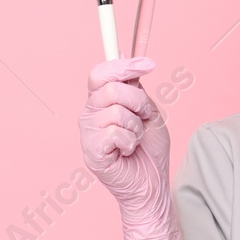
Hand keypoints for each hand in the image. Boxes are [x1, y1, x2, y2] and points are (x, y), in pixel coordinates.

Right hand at [78, 55, 184, 239]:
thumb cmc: (148, 149)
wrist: (151, 183)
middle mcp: (89, 114)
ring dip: (135, 127)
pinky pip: (114, 133)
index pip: (101, 73)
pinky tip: (126, 152)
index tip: (149, 64)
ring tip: (134, 140)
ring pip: (116, 111)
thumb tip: (127, 56)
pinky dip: (129, 142)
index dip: (123, 65)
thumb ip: (135, 88)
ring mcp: (87, 133)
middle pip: (112, 88)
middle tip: (143, 119)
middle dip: (138, 102)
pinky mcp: (91, 151)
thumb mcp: (148, 111)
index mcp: (100, 101)